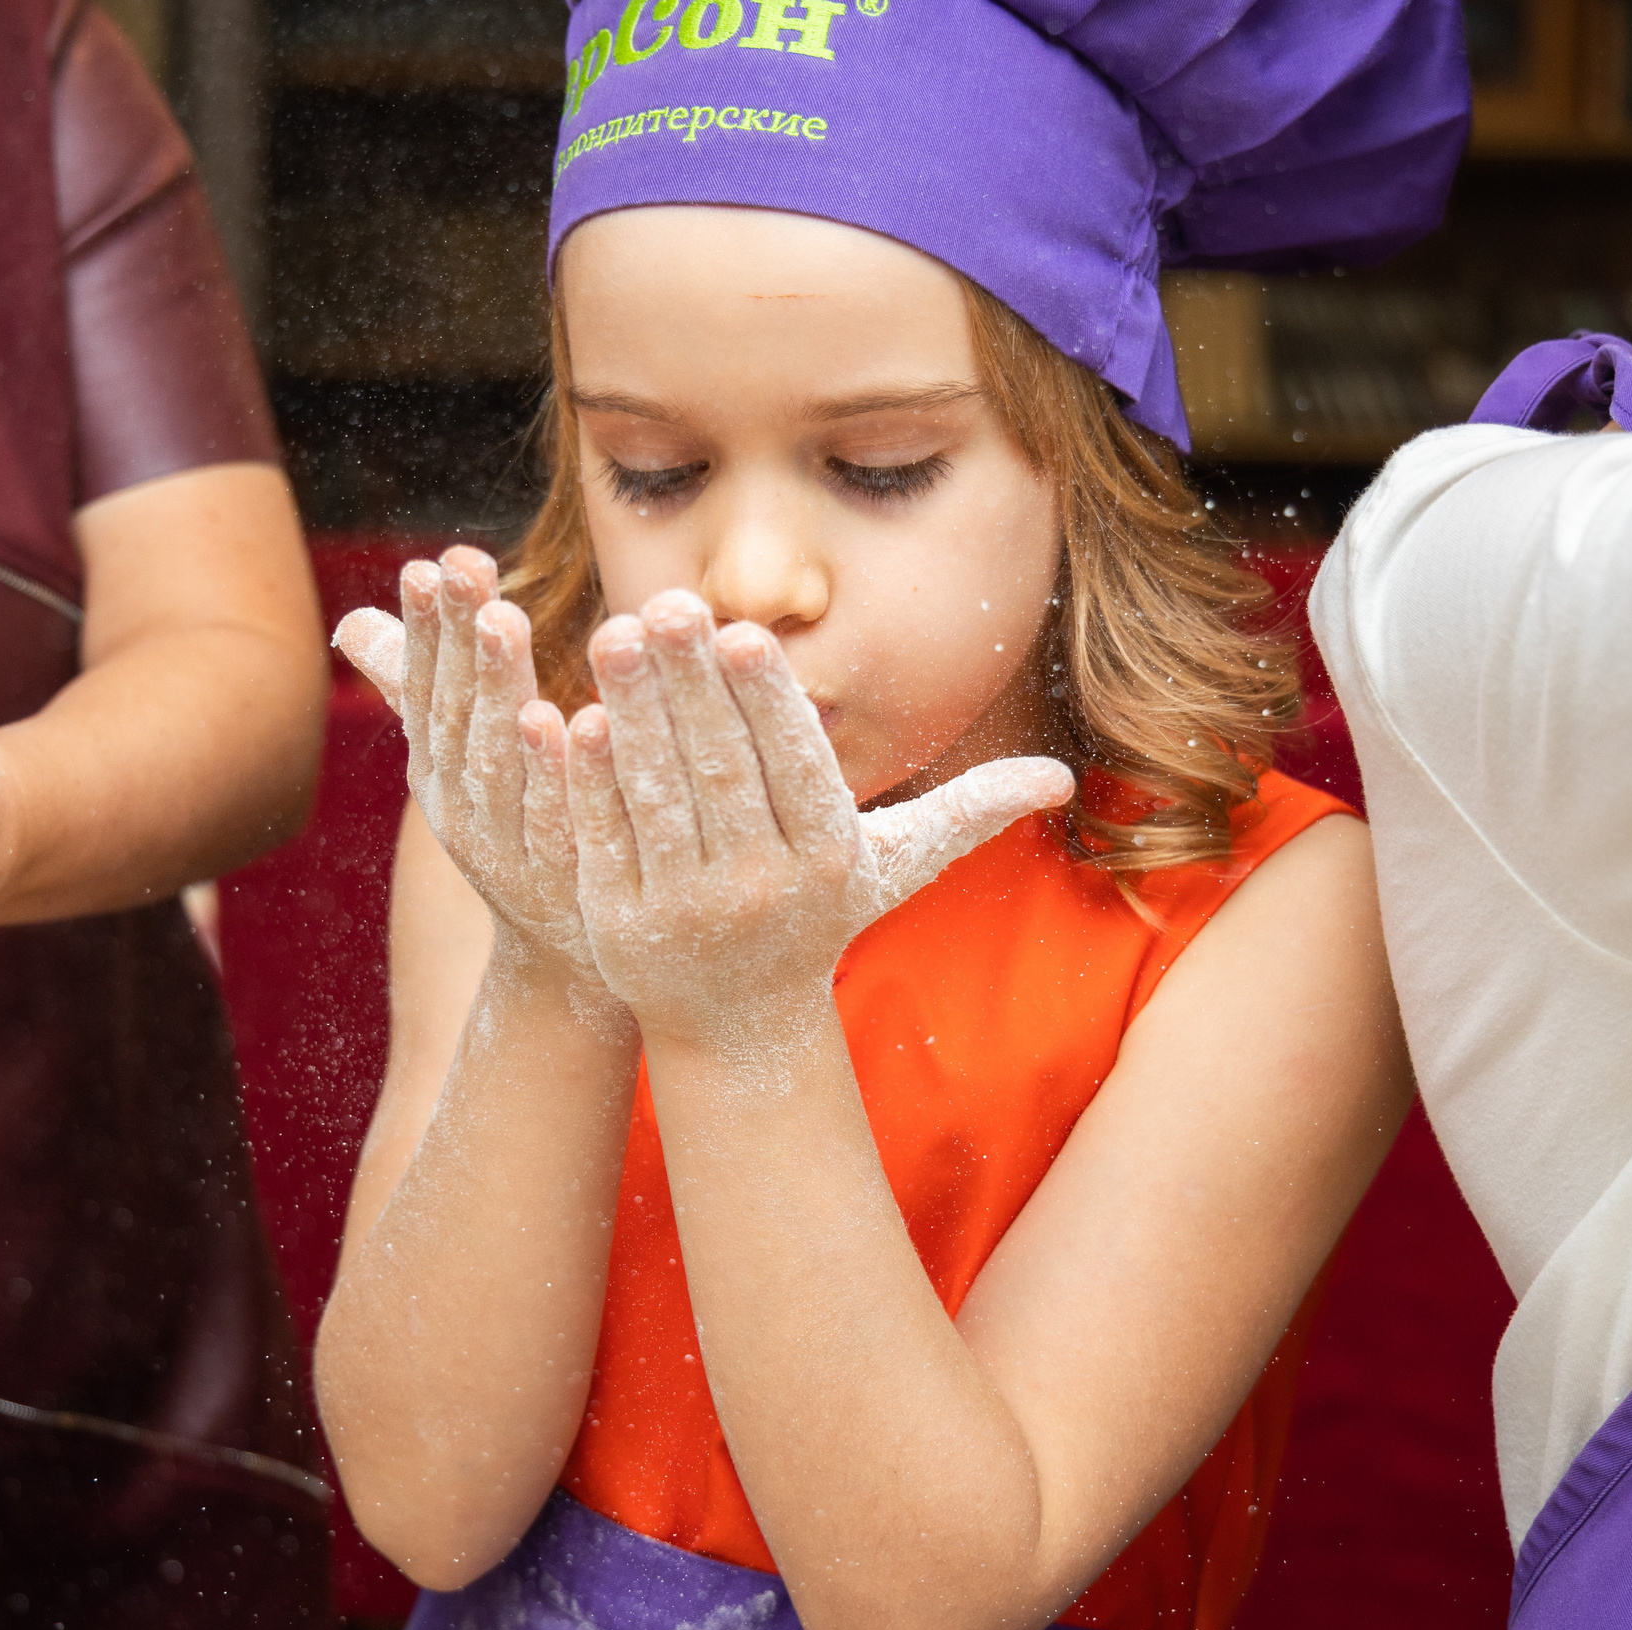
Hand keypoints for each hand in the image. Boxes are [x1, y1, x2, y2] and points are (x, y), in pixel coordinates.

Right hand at [336, 548, 601, 1000]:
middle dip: (456, 639)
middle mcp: (461, 808)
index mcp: (438, 772)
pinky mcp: (564, 879)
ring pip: (496, 762)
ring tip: (506, 623)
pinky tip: (575, 721)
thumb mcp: (463, 765)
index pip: (424, 688)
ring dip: (497, 688)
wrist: (567, 963)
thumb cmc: (522, 838)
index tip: (430, 562)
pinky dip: (560, 772)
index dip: (424, 629)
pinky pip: (558, 820)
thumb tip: (351, 622)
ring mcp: (507, 847)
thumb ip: (417, 691)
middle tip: (468, 572)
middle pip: (454, 715)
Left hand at [565, 591, 1074, 1039]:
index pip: (796, 768)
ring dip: (634, 715)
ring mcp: (685, 911)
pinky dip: (587, 783)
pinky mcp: (619, 924)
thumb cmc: (818, 914)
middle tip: (668, 604)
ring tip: (615, 636)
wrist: (737, 1024)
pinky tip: (569, 719)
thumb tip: (1062, 778)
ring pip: (658, 800)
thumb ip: (970, 813)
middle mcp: (759, 889)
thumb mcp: (896, 866)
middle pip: (723, 773)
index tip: (744, 632)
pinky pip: (603, 840)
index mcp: (826, 860)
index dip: (767, 701)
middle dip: (694, 686)